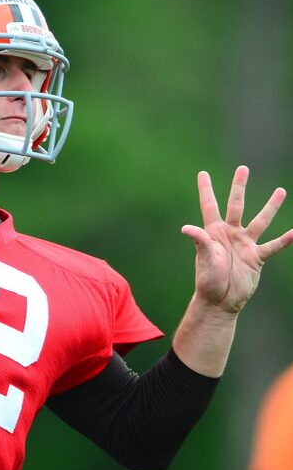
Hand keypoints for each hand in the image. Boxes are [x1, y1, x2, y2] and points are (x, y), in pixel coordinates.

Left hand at [181, 166, 292, 313]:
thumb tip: (187, 228)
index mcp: (213, 233)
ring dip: (270, 207)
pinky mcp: (256, 258)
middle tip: (243, 169)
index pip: (209, 206)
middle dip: (239, 187)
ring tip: (281, 191)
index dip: (206, 190)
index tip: (202, 173)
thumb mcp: (204, 259)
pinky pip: (274, 246)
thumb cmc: (208, 281)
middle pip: (236, 205)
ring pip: (260, 221)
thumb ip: (200, 242)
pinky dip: (286, 239)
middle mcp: (230, 234)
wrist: (220, 301)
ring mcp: (245, 244)